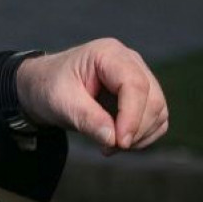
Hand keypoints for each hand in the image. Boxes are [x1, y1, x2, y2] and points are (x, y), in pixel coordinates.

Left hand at [16, 39, 168, 153]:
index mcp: (108, 54)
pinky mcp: (143, 96)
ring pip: (158, 111)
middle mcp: (130, 62)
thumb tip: (114, 139)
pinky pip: (156, 120)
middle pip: (152, 99)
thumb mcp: (60, 102)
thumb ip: (87, 118)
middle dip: (135, 129)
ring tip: (108, 145)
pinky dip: (142, 136)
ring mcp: (140, 77)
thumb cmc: (50, 87)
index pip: (134, 84)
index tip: (120, 142)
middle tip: (108, 147)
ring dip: (138, 136)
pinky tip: (116, 141)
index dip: (132, 116)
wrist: (45, 87)